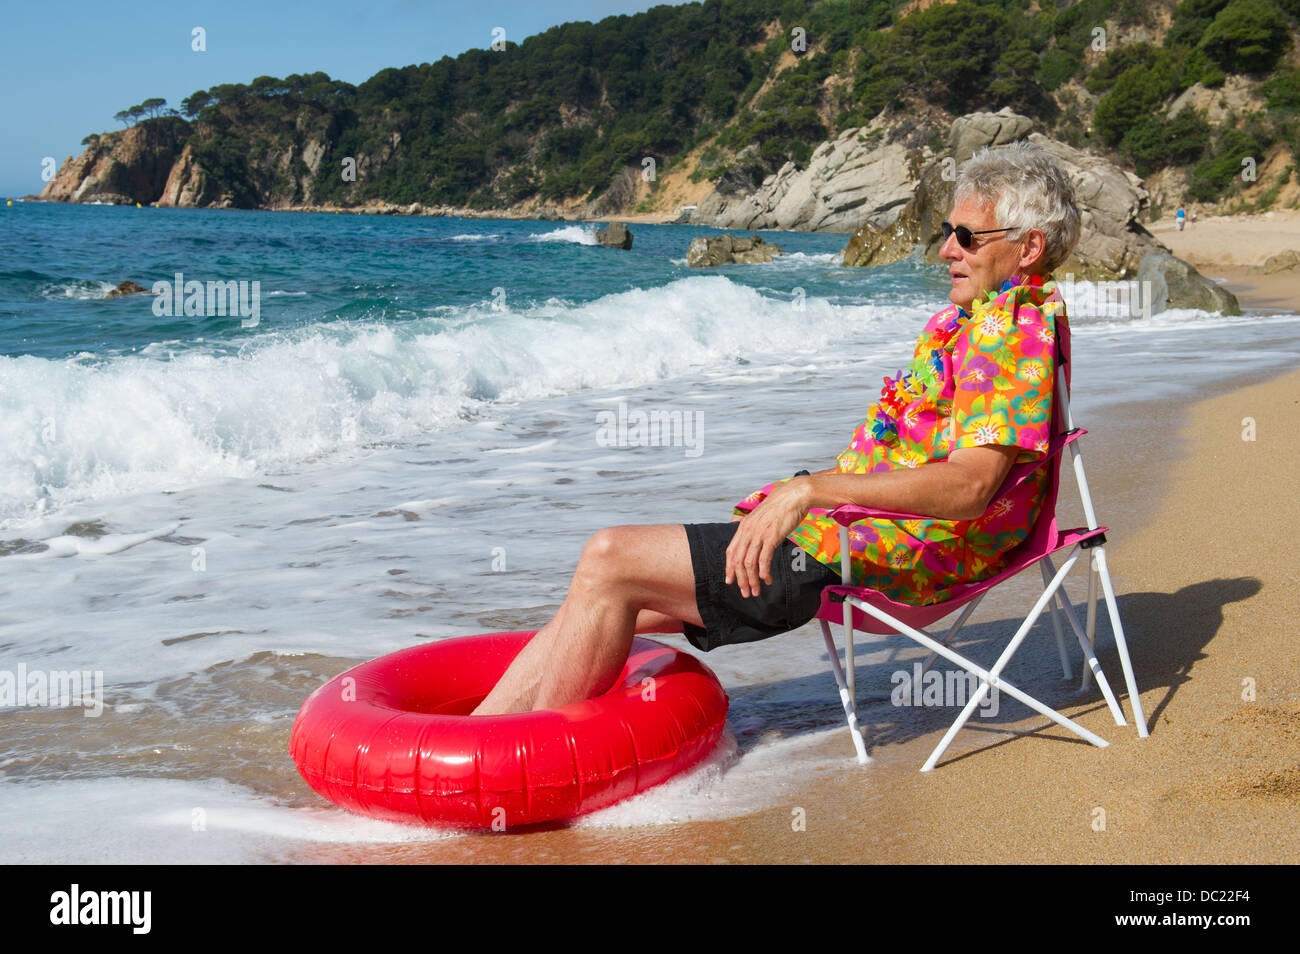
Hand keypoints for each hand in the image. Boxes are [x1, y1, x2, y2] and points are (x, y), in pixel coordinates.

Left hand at [725, 477, 811, 597]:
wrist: (794, 496)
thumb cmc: (781, 507)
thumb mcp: (761, 518)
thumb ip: (754, 530)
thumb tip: (752, 544)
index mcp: (744, 526)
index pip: (731, 551)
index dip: (729, 568)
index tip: (730, 581)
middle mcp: (748, 531)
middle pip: (738, 561)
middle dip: (740, 580)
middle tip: (745, 592)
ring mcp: (759, 534)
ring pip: (749, 563)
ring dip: (752, 580)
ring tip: (756, 590)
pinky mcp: (771, 537)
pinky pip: (764, 560)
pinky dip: (764, 573)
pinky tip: (767, 580)